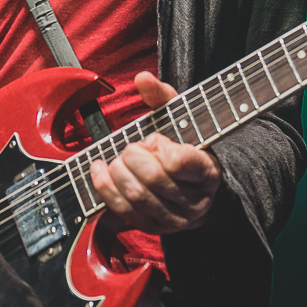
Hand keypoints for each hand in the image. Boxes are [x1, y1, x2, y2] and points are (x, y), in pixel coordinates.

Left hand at [90, 71, 221, 233]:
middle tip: (132, 146)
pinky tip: (99, 170)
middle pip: (154, 179)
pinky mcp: (154, 228)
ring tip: (119, 158)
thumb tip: (142, 78)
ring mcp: (175, 219)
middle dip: (133, 157)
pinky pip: (125, 212)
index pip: (180, 162)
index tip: (155, 139)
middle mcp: (195, 201)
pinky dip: (105, 189)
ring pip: (138, 196)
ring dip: (118, 171)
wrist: (194, 188)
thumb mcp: (180, 118)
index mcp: (207, 171)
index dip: (160, 147)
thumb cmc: (184, 146)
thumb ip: (162, 96)